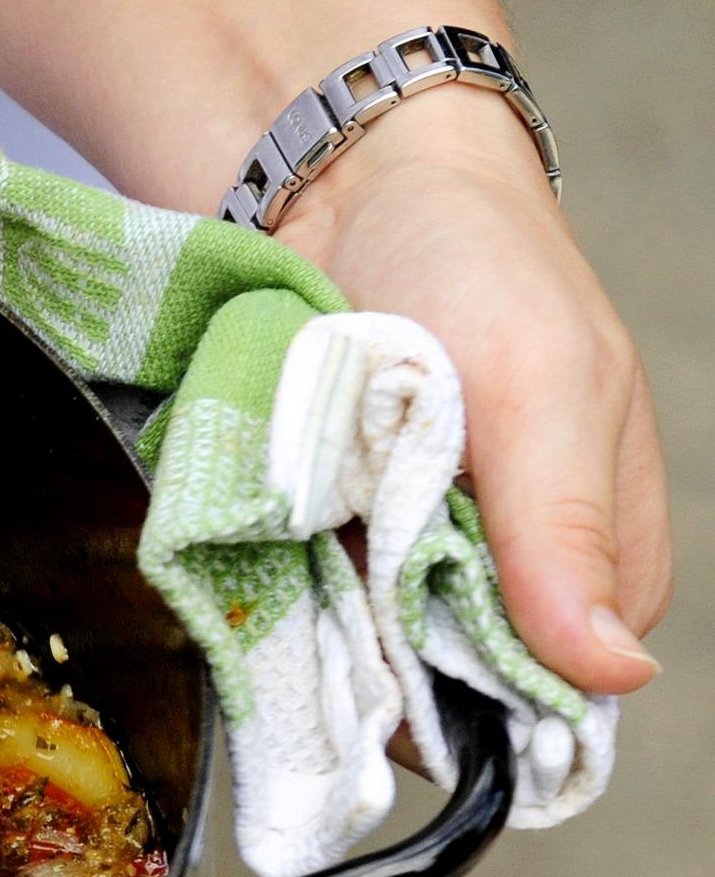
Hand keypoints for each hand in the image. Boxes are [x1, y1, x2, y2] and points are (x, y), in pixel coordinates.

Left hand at [273, 85, 668, 694]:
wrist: (342, 181)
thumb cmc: (473, 262)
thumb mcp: (541, 391)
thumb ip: (566, 531)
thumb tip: (615, 667)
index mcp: (591, 542)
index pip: (556, 684)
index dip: (490, 694)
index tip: (421, 668)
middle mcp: (499, 561)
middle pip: (448, 683)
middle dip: (392, 659)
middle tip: (348, 589)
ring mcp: (404, 547)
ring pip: (364, 651)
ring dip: (324, 623)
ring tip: (303, 556)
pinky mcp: (324, 526)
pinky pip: (295, 594)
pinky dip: (274, 580)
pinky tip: (260, 548)